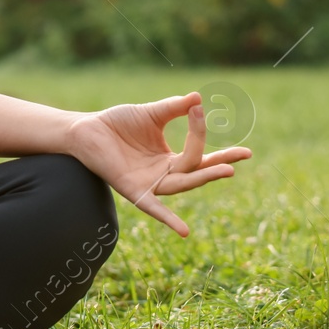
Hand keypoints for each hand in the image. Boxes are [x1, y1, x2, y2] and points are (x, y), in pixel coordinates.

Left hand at [64, 91, 251, 236]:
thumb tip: (198, 97)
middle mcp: (163, 174)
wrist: (85, 129)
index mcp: (170, 159)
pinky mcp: (133, 190)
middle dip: (219, 164)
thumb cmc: (117, 123)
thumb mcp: (151, 114)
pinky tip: (184, 231)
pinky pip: (152, 207)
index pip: (198, 153)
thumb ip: (174, 109)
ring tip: (228, 170)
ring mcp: (150, 184)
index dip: (204, 135)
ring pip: (182, 183)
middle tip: (244, 154)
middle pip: (197, 171)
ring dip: (204, 177)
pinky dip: (167, 219)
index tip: (200, 109)